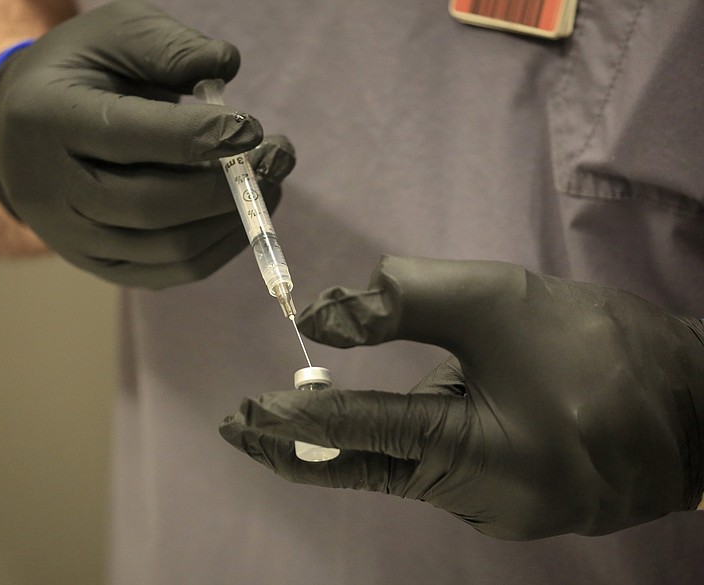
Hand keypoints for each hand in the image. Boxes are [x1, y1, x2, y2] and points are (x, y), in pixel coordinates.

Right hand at [0, 0, 294, 287]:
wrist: (22, 132)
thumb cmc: (80, 75)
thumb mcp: (114, 35)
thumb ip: (168, 45)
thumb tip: (228, 65)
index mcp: (46, 118)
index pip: (129, 135)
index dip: (198, 136)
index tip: (254, 129)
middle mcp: (50, 188)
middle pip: (154, 204)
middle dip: (227, 187)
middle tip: (277, 159)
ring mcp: (73, 238)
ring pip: (169, 246)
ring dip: (233, 221)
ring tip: (271, 185)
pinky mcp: (100, 265)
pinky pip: (171, 271)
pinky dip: (220, 248)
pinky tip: (243, 216)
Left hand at [220, 256, 703, 539]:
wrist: (692, 404)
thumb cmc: (598, 347)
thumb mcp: (499, 298)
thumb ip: (406, 298)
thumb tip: (324, 317)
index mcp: (480, 457)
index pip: (369, 434)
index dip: (303, 419)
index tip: (247, 413)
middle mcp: (479, 502)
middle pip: (371, 467)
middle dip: (302, 446)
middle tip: (240, 427)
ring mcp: (494, 513)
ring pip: (403, 466)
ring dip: (359, 435)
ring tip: (320, 410)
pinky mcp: (506, 504)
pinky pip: (436, 468)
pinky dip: (403, 441)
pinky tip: (406, 420)